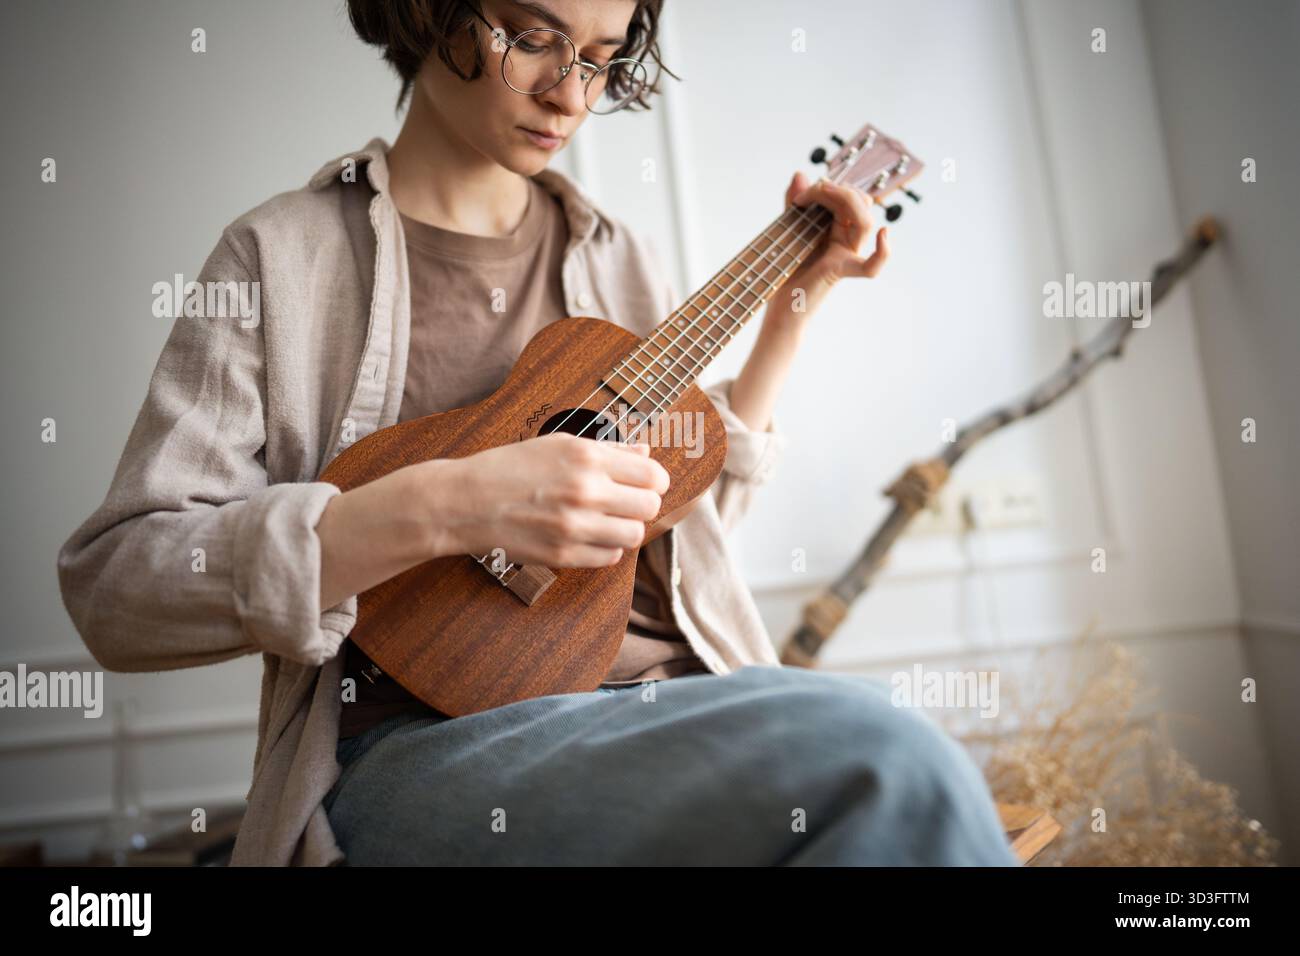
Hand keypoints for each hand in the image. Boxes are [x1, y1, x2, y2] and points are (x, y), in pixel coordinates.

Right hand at [431, 433, 668, 568]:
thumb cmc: (509, 468)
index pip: (653, 475)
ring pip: (633, 535)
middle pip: (649, 507)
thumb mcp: (558, 444)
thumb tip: (646, 453)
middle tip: (625, 503)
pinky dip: (605, 549)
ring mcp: (574, 526)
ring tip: (605, 521)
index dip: (654, 481)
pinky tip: (588, 536)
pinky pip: (609, 558)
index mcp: (586, 458)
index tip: (646, 484)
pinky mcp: (563, 555)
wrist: (466, 501)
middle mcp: (585, 491)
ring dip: (625, 529)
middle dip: (642, 505)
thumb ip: (608, 450)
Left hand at [773, 171, 890, 314]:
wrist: (777, 301)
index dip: (832, 187)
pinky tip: (883, 234)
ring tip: (820, 194)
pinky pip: (872, 267)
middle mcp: (847, 241)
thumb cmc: (785, 268)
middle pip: (860, 204)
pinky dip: (883, 252)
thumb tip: (800, 173)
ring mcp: (846, 255)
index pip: (851, 198)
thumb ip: (795, 202)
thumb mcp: (787, 227)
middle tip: (805, 195)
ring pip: (865, 223)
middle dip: (836, 189)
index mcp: (838, 229)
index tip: (801, 194)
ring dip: (845, 199)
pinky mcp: (840, 270)